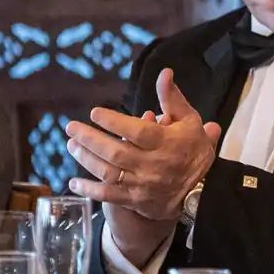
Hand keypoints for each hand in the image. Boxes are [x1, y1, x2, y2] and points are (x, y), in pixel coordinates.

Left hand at [65, 69, 222, 222]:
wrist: (202, 190)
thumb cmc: (193, 150)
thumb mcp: (190, 121)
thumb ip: (172, 98)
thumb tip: (164, 73)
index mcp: (167, 143)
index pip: (138, 132)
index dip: (114, 122)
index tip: (94, 113)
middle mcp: (153, 164)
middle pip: (117, 152)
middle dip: (90, 139)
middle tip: (71, 127)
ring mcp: (143, 184)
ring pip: (109, 172)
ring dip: (86, 159)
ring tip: (71, 145)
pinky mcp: (135, 200)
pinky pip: (109, 196)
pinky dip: (89, 190)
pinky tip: (73, 182)